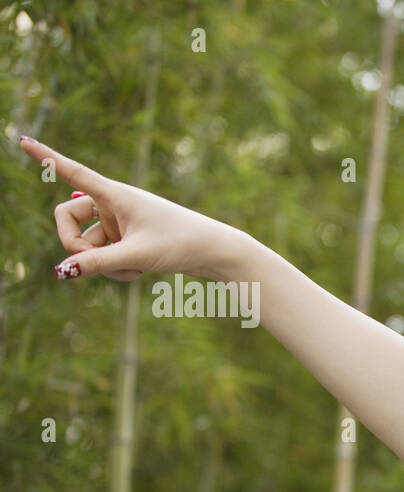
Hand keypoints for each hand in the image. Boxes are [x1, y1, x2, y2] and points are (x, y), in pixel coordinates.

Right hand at [18, 135, 242, 281]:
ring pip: (89, 246)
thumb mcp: (136, 257)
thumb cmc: (181, 244)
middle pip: (67, 219)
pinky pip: (105, 255)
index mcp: (116, 195)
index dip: (46, 158)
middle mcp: (114, 204)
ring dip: (101, 263)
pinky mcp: (127, 238)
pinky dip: (115, 267)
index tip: (21, 140)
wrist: (215, 252)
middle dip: (72, 244)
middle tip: (87, 264)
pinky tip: (137, 274)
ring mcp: (120, 222)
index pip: (73, 172)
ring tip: (131, 271)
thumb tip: (60, 271)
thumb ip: (98, 264)